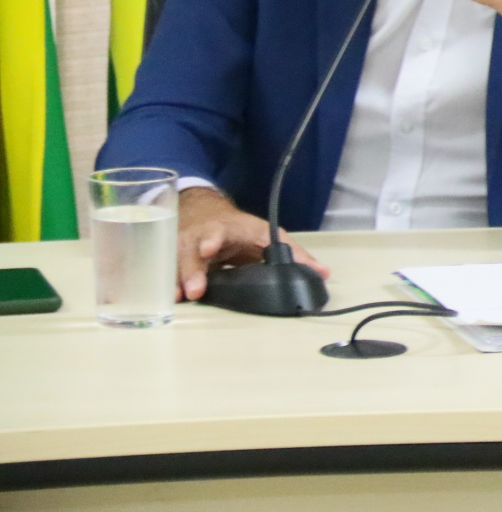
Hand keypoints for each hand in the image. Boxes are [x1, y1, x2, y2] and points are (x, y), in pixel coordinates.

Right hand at [176, 186, 329, 300]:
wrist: (206, 213)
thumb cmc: (241, 229)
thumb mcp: (267, 236)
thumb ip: (294, 254)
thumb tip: (323, 272)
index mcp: (228, 229)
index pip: (219, 231)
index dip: (212, 239)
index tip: (208, 250)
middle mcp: (203, 235)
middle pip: (192, 249)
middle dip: (192, 269)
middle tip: (194, 290)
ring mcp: (186, 247)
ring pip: (176, 260)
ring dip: (177, 279)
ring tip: (177, 297)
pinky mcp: (175, 258)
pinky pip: (167, 270)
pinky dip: (167, 283)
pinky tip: (168, 297)